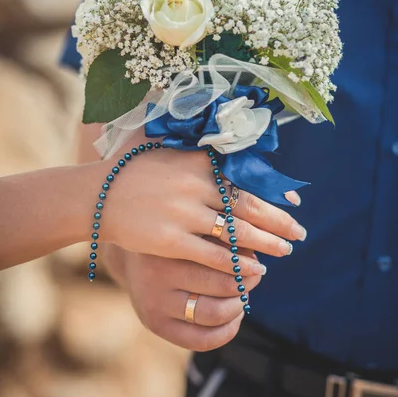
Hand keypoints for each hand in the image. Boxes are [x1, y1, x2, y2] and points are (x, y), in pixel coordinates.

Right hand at [102, 146, 306, 275]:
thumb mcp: (165, 145)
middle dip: (279, 222)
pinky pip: (215, 256)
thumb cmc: (134, 170)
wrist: (98, 197)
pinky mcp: (172, 241)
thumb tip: (227, 126)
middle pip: (248, 206)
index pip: (246, 177)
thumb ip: (196, 140)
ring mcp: (183, 214)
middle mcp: (194, 185)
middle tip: (299, 234)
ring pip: (237, 233)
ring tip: (285, 252)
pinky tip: (255, 270)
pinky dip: (238, 264)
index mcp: (197, 161)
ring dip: (266, 245)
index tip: (294, 203)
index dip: (274, 193)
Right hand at [103, 243, 263, 350]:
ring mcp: (155, 303)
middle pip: (222, 286)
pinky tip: (233, 316)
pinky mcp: (154, 324)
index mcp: (171, 246)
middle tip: (254, 276)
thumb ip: (222, 235)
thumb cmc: (175, 238)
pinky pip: (201, 340)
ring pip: (215, 314)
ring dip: (239, 306)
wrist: (131, 256)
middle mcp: (158, 275)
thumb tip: (259, 252)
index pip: (224, 259)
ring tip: (243, 296)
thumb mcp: (194, 228)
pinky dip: (227, 330)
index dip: (247, 263)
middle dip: (246, 283)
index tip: (256, 262)